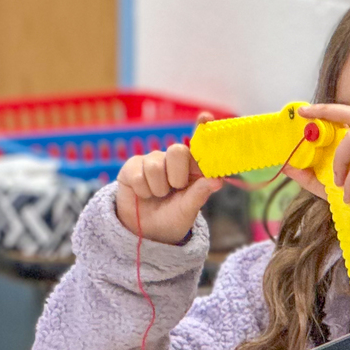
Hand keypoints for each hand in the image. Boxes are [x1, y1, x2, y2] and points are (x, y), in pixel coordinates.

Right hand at [115, 112, 221, 244]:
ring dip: (158, 189)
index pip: (198, 144)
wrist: (146, 233)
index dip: (202, 128)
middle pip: (177, 151)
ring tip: (158, 196)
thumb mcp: (188, 210)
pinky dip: (143, 191)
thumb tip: (218, 180)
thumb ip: (200, 193)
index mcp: (192, 168)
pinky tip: (143, 195)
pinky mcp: (132, 167)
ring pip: (156, 165)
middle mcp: (173, 160)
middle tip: (175, 190)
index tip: (206, 116)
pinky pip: (139, 174)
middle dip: (177, 176)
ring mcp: (152, 161)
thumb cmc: (172, 218)